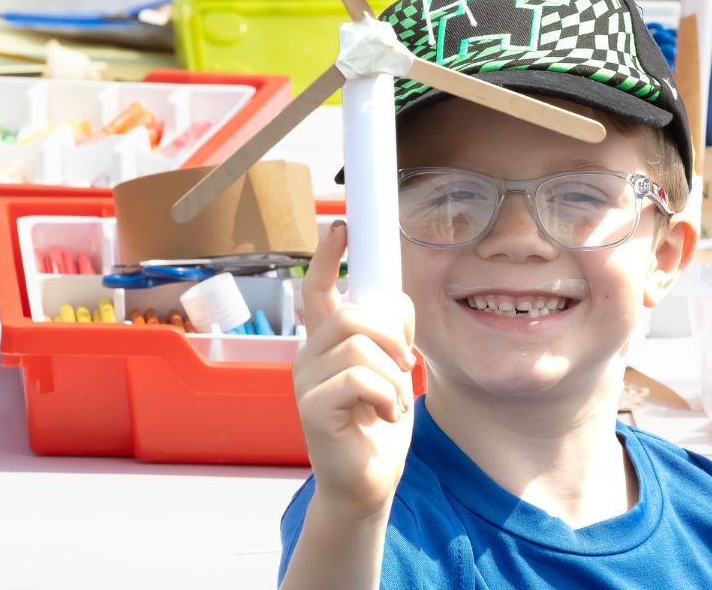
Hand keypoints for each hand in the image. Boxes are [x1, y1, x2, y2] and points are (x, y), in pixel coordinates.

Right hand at [293, 221, 416, 517]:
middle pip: (350, 314)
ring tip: (392, 402)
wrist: (367, 484)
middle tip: (405, 365)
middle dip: (391, 335)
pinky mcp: (312, 407)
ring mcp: (306, 382)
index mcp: (327, 344)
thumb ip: (394, 336)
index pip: (318, 290)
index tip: (341, 227)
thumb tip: (398, 302)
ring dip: (393, 376)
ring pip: (361, 346)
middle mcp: (309, 356)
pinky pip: (361, 378)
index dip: (328, 257)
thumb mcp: (395, 373)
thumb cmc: (377, 428)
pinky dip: (387, 397)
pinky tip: (384, 417)